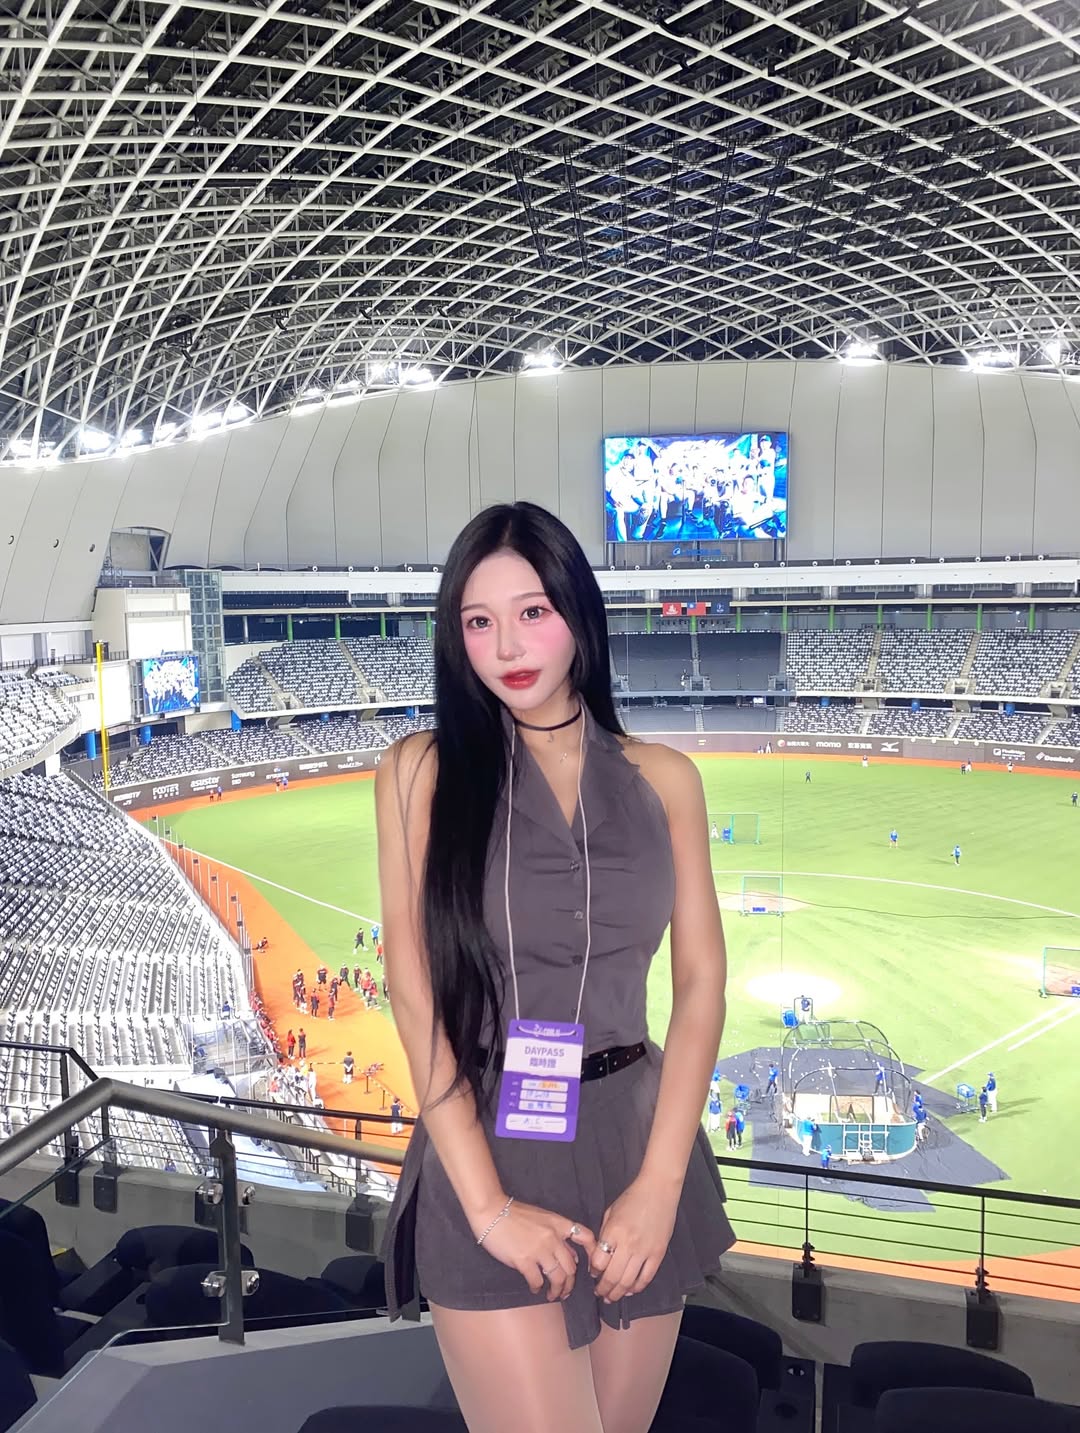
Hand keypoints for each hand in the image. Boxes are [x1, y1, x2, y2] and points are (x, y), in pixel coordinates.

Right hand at [474, 1199, 596, 1302]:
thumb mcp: (542, 1217)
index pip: (586, 1237)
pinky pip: (538, 1280)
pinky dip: (538, 1288)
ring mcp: (539, 1250)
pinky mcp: (524, 1260)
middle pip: (572, 1267)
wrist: (492, 1211)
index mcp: (559, 1224)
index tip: (591, 1269)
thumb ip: (558, 1233)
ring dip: (557, 1290)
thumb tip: (572, 1253)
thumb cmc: (514, 1214)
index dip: (593, 1254)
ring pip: (558, 1277)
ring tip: (552, 1295)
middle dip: (570, 1283)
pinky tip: (535, 1288)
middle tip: (565, 1291)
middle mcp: (553, 1237)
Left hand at [590, 1175, 679, 1303]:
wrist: (658, 1190)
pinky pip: (646, 1277)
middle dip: (603, 1288)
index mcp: (613, 1231)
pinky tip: (630, 1290)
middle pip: (612, 1276)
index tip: (593, 1274)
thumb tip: (599, 1257)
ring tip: (611, 1297)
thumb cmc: (632, 1198)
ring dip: (618, 1293)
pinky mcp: (658, 1254)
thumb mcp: (610, 1212)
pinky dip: (637, 1287)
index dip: (594, 1271)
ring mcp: (645, 1251)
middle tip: (599, 1293)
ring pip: (628, 1281)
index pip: (599, 1261)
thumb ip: (604, 1234)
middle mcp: (628, 1244)